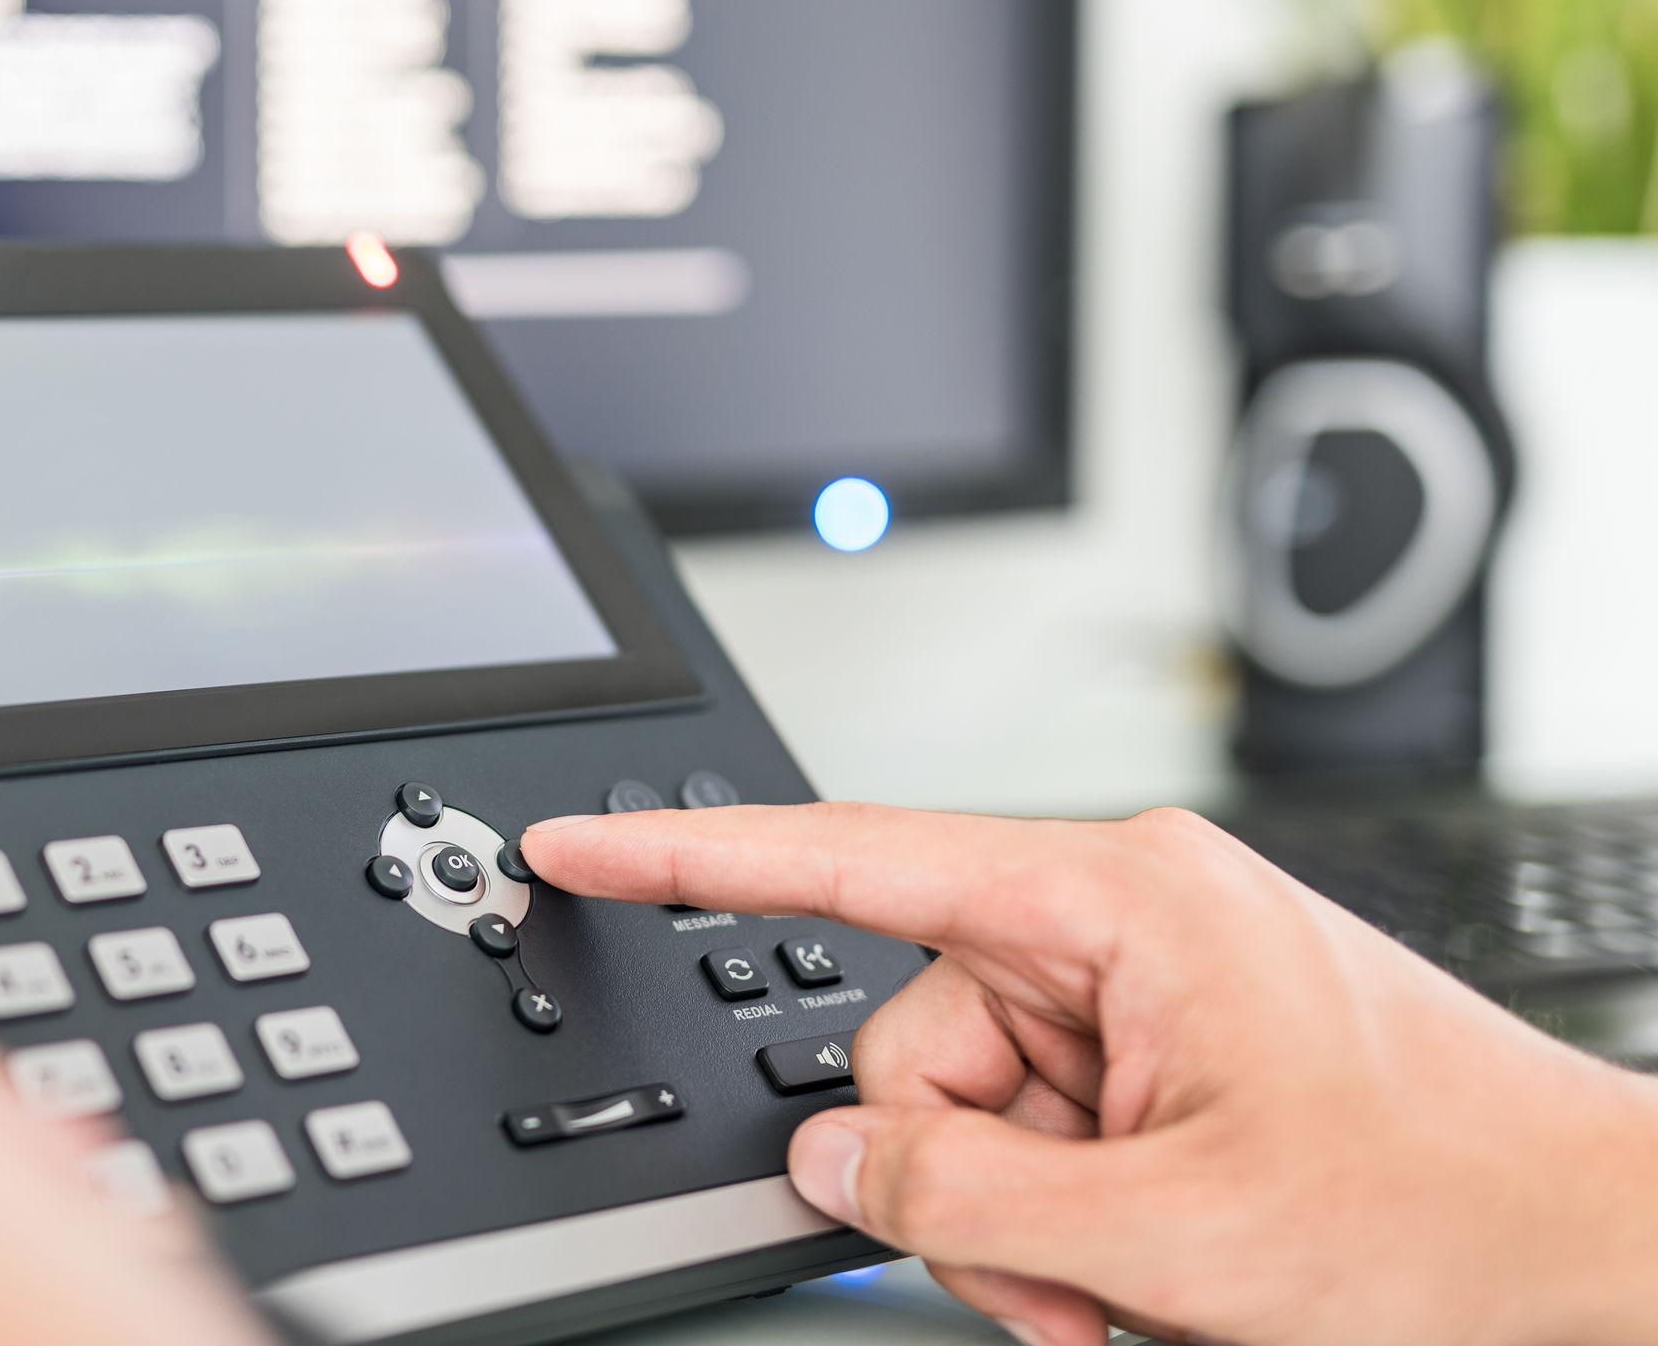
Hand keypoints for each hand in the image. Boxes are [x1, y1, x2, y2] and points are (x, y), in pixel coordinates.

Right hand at [522, 802, 1657, 1345]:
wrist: (1601, 1250)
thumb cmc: (1450, 1207)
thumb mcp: (1172, 1232)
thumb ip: (964, 1192)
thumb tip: (834, 1160)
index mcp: (1114, 898)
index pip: (851, 856)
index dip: (690, 855)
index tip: (576, 839)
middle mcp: (1116, 923)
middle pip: (910, 1044)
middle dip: (968, 1188)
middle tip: (1078, 1280)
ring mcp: (1141, 992)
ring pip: (968, 1114)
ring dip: (1029, 1233)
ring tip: (1145, 1292)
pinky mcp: (1161, 1055)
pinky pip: (1038, 1140)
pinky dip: (1072, 1234)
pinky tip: (1160, 1274)